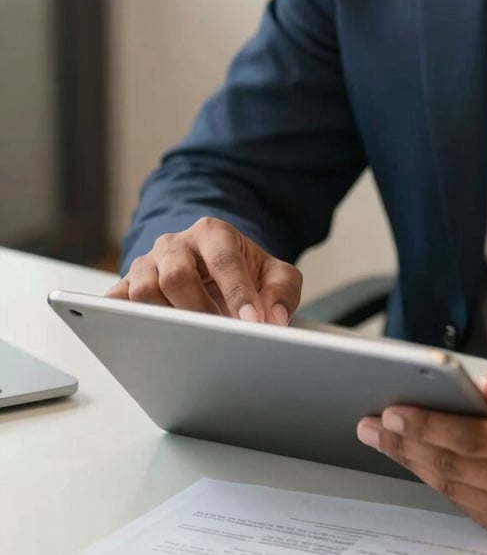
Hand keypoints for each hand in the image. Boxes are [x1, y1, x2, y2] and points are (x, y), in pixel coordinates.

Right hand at [106, 216, 301, 323]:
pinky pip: (115, 301)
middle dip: (198, 309)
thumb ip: (282, 291)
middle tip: (219, 335)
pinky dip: (120, 318)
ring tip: (189, 340)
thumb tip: (274, 319)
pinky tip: (139, 336)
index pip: (224, 261)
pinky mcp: (127, 285)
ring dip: (164, 319)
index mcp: (213, 233)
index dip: (238, 293)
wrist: (215, 265)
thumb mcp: (274, 274)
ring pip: (142, 291)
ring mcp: (148, 264)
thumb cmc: (243, 270)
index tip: (252, 323)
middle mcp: (176, 245)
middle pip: (176, 275)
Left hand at [356, 355, 486, 546]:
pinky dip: (440, 482)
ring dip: (414, 463)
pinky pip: (470, 505)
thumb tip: (483, 388)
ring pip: (456, 489)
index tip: (393, 411)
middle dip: (406, 444)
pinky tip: (418, 460)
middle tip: (371, 425)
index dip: (427, 426)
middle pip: (454, 466)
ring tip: (384, 440)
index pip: (471, 438)